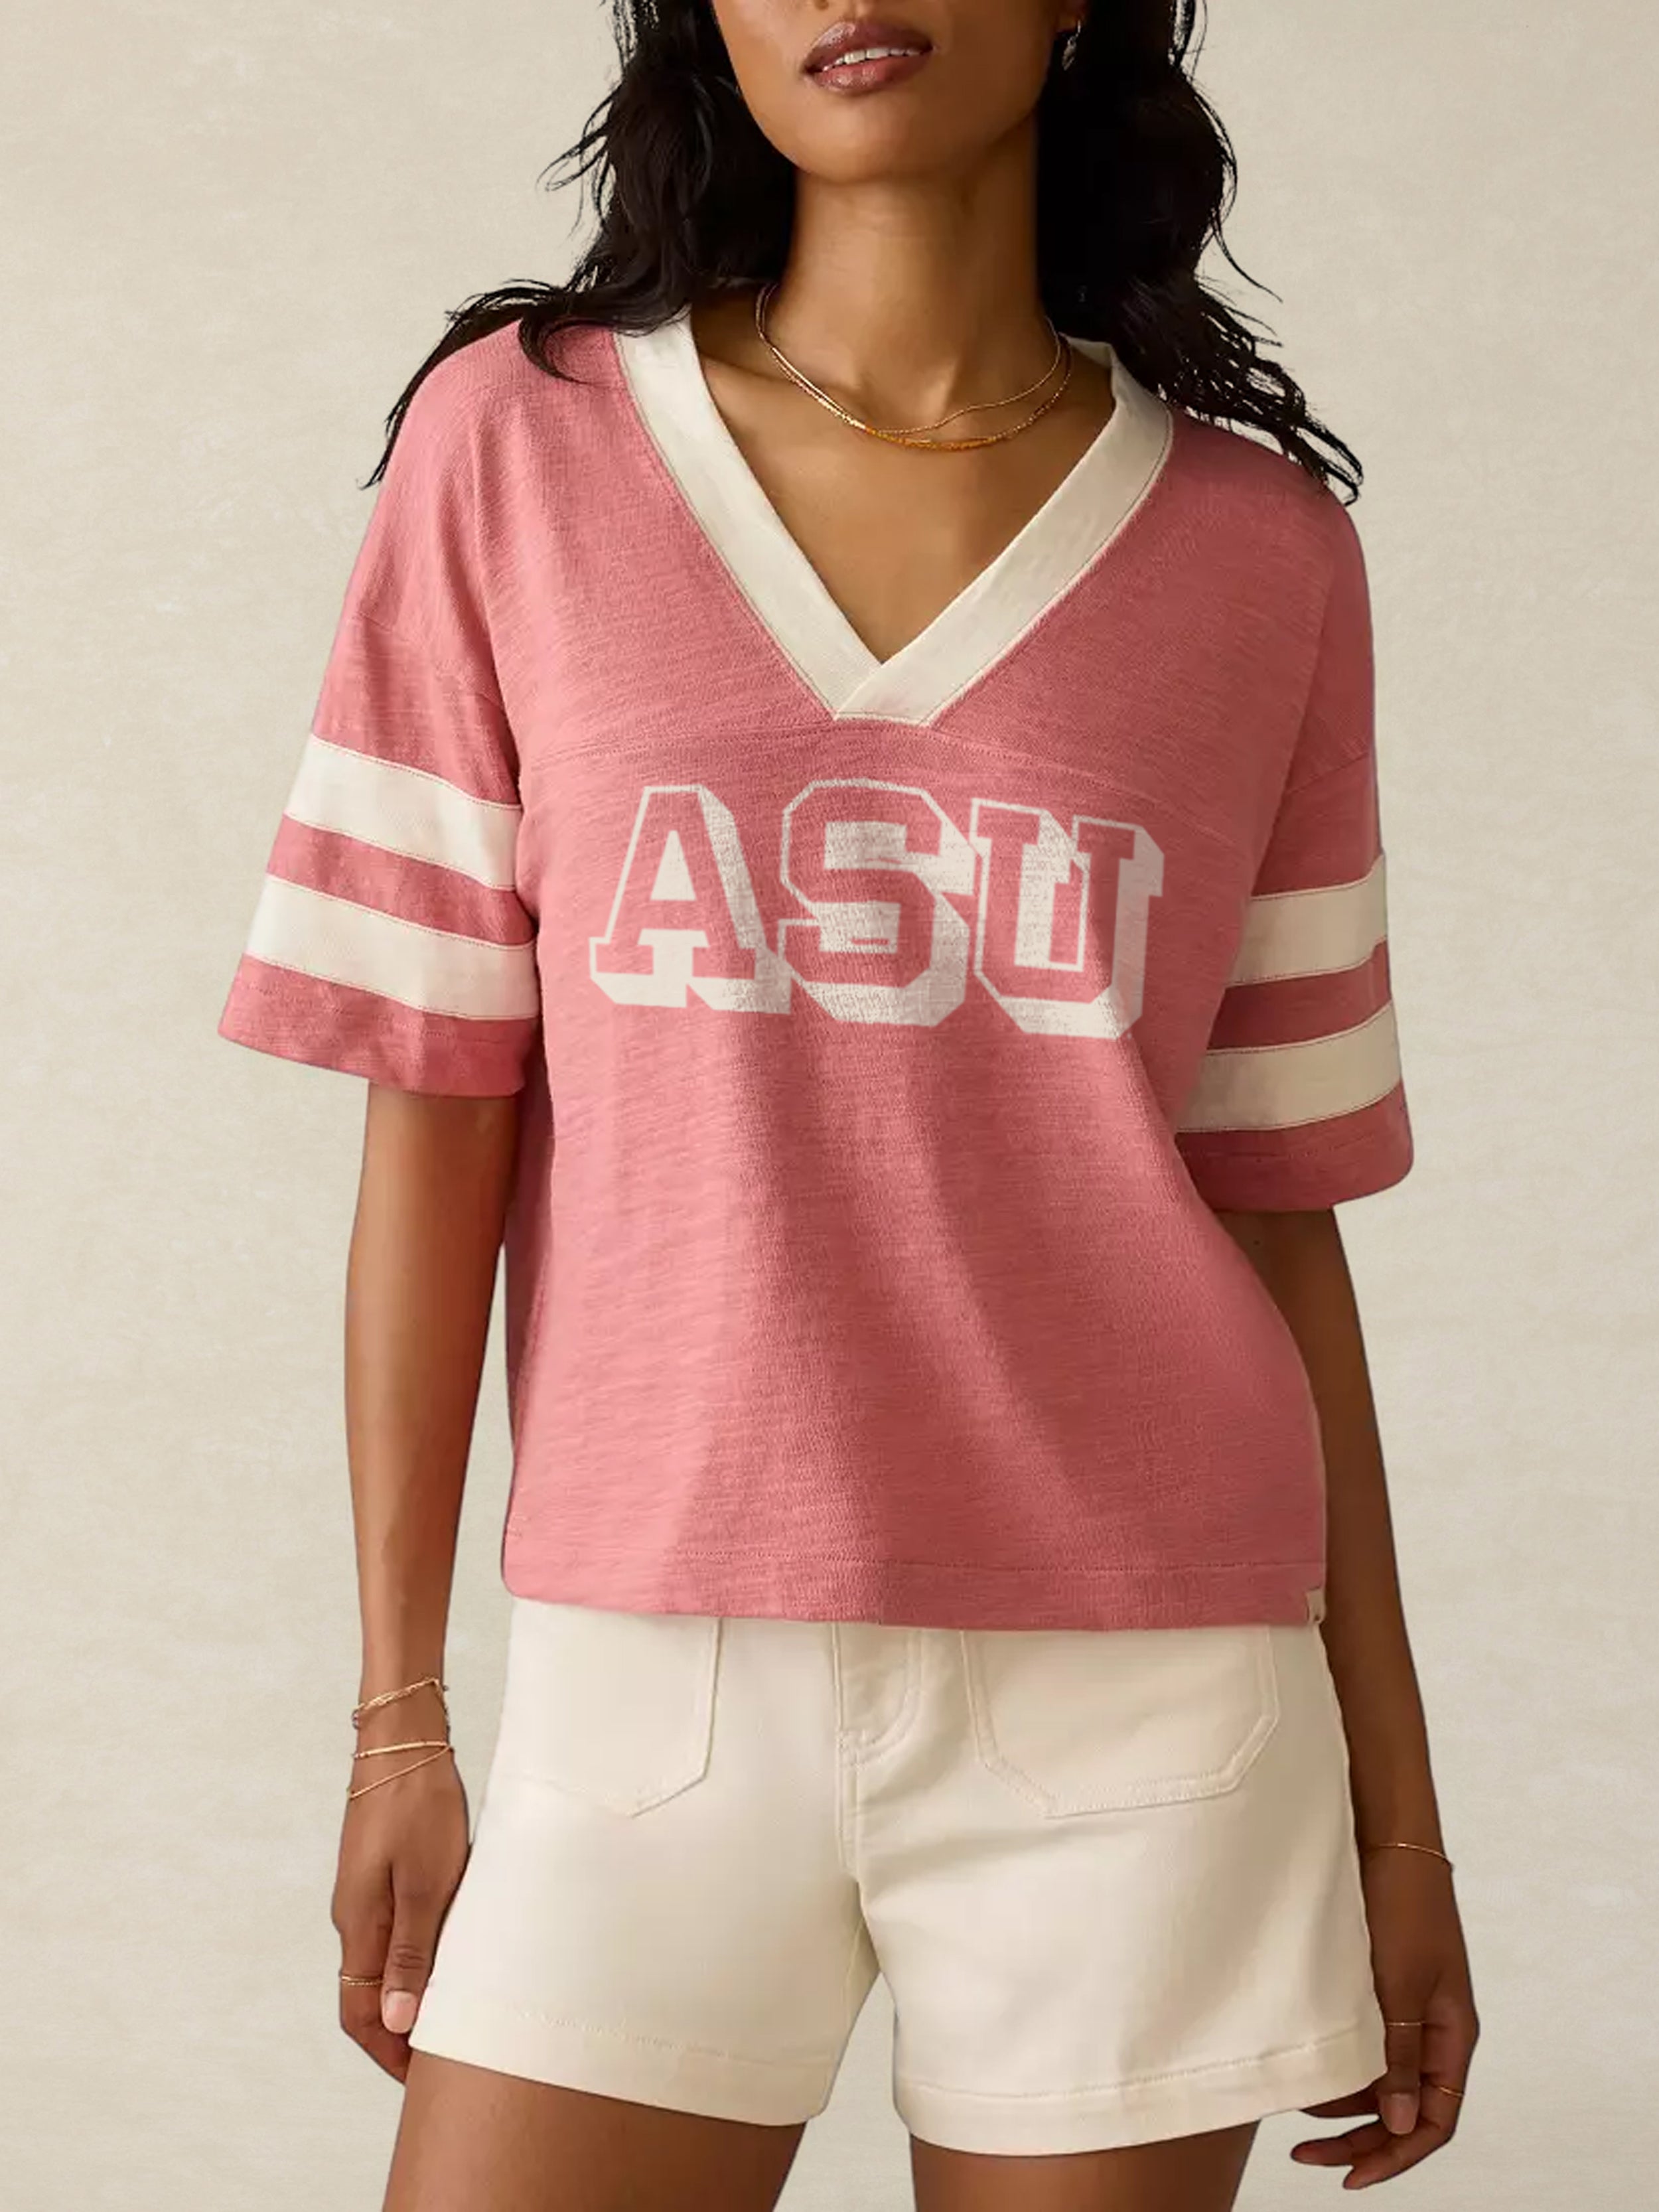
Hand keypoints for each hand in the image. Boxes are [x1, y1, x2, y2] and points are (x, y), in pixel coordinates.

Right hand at [331, 1694, 470, 2081]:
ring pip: (379, 1964)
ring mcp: (364, 1892)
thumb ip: (411, 1952)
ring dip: (406, 1997)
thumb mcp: (427, 1882)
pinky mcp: (381, 1870)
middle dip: (397, 2037)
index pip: (359, 2016)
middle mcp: (354, 1916)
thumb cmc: (420, 1805)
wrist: (404, 1740)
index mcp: (359, 1925)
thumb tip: (394, 2023)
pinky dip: (413, 1960)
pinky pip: (391, 1933)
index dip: (388, 2055)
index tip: (421, 2083)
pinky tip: (447, 1957)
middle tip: (441, 2062)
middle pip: (365, 1997)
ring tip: (449, 2019)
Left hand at [1290, 1848, 1477, 2188]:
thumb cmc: (1400, 1904)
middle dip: (1360, 2139)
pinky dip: (1338, 2062)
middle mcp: (1432, 2031)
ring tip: (1294, 2102)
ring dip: (1343, 2100)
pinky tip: (1305, 2064)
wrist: (1384, 1836)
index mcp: (1452, 2036)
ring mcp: (1405, 2010)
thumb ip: (1399, 2054)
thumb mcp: (1399, 1984)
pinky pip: (1364, 2044)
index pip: (1433, 2121)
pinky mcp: (1378, 1988)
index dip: (1395, 2156)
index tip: (1348, 2177)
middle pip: (1403, 2111)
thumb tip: (1399, 2127)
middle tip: (1305, 2152)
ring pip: (1380, 2080)